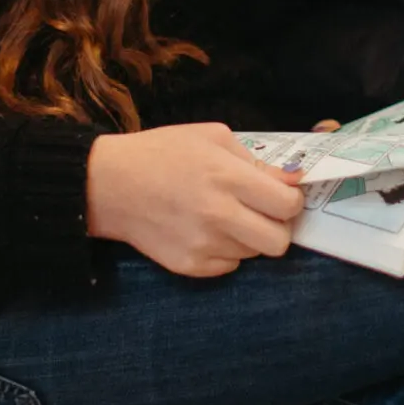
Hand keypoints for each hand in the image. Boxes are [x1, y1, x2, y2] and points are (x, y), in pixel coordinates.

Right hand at [85, 125, 304, 277]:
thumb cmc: (162, 152)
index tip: (281, 195)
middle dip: (278, 227)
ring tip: (225, 216)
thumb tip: (294, 180)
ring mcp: (204, 246)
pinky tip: (205, 230)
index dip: (292, 201)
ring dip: (249, 237)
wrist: (109, 185)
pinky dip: (226, 251)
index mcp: (228, 178)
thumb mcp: (212, 137)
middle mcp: (219, 216)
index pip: (288, 205)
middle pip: (279, 242)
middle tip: (262, 212)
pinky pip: (229, 266)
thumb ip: (256, 160)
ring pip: (254, 254)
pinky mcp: (189, 266)